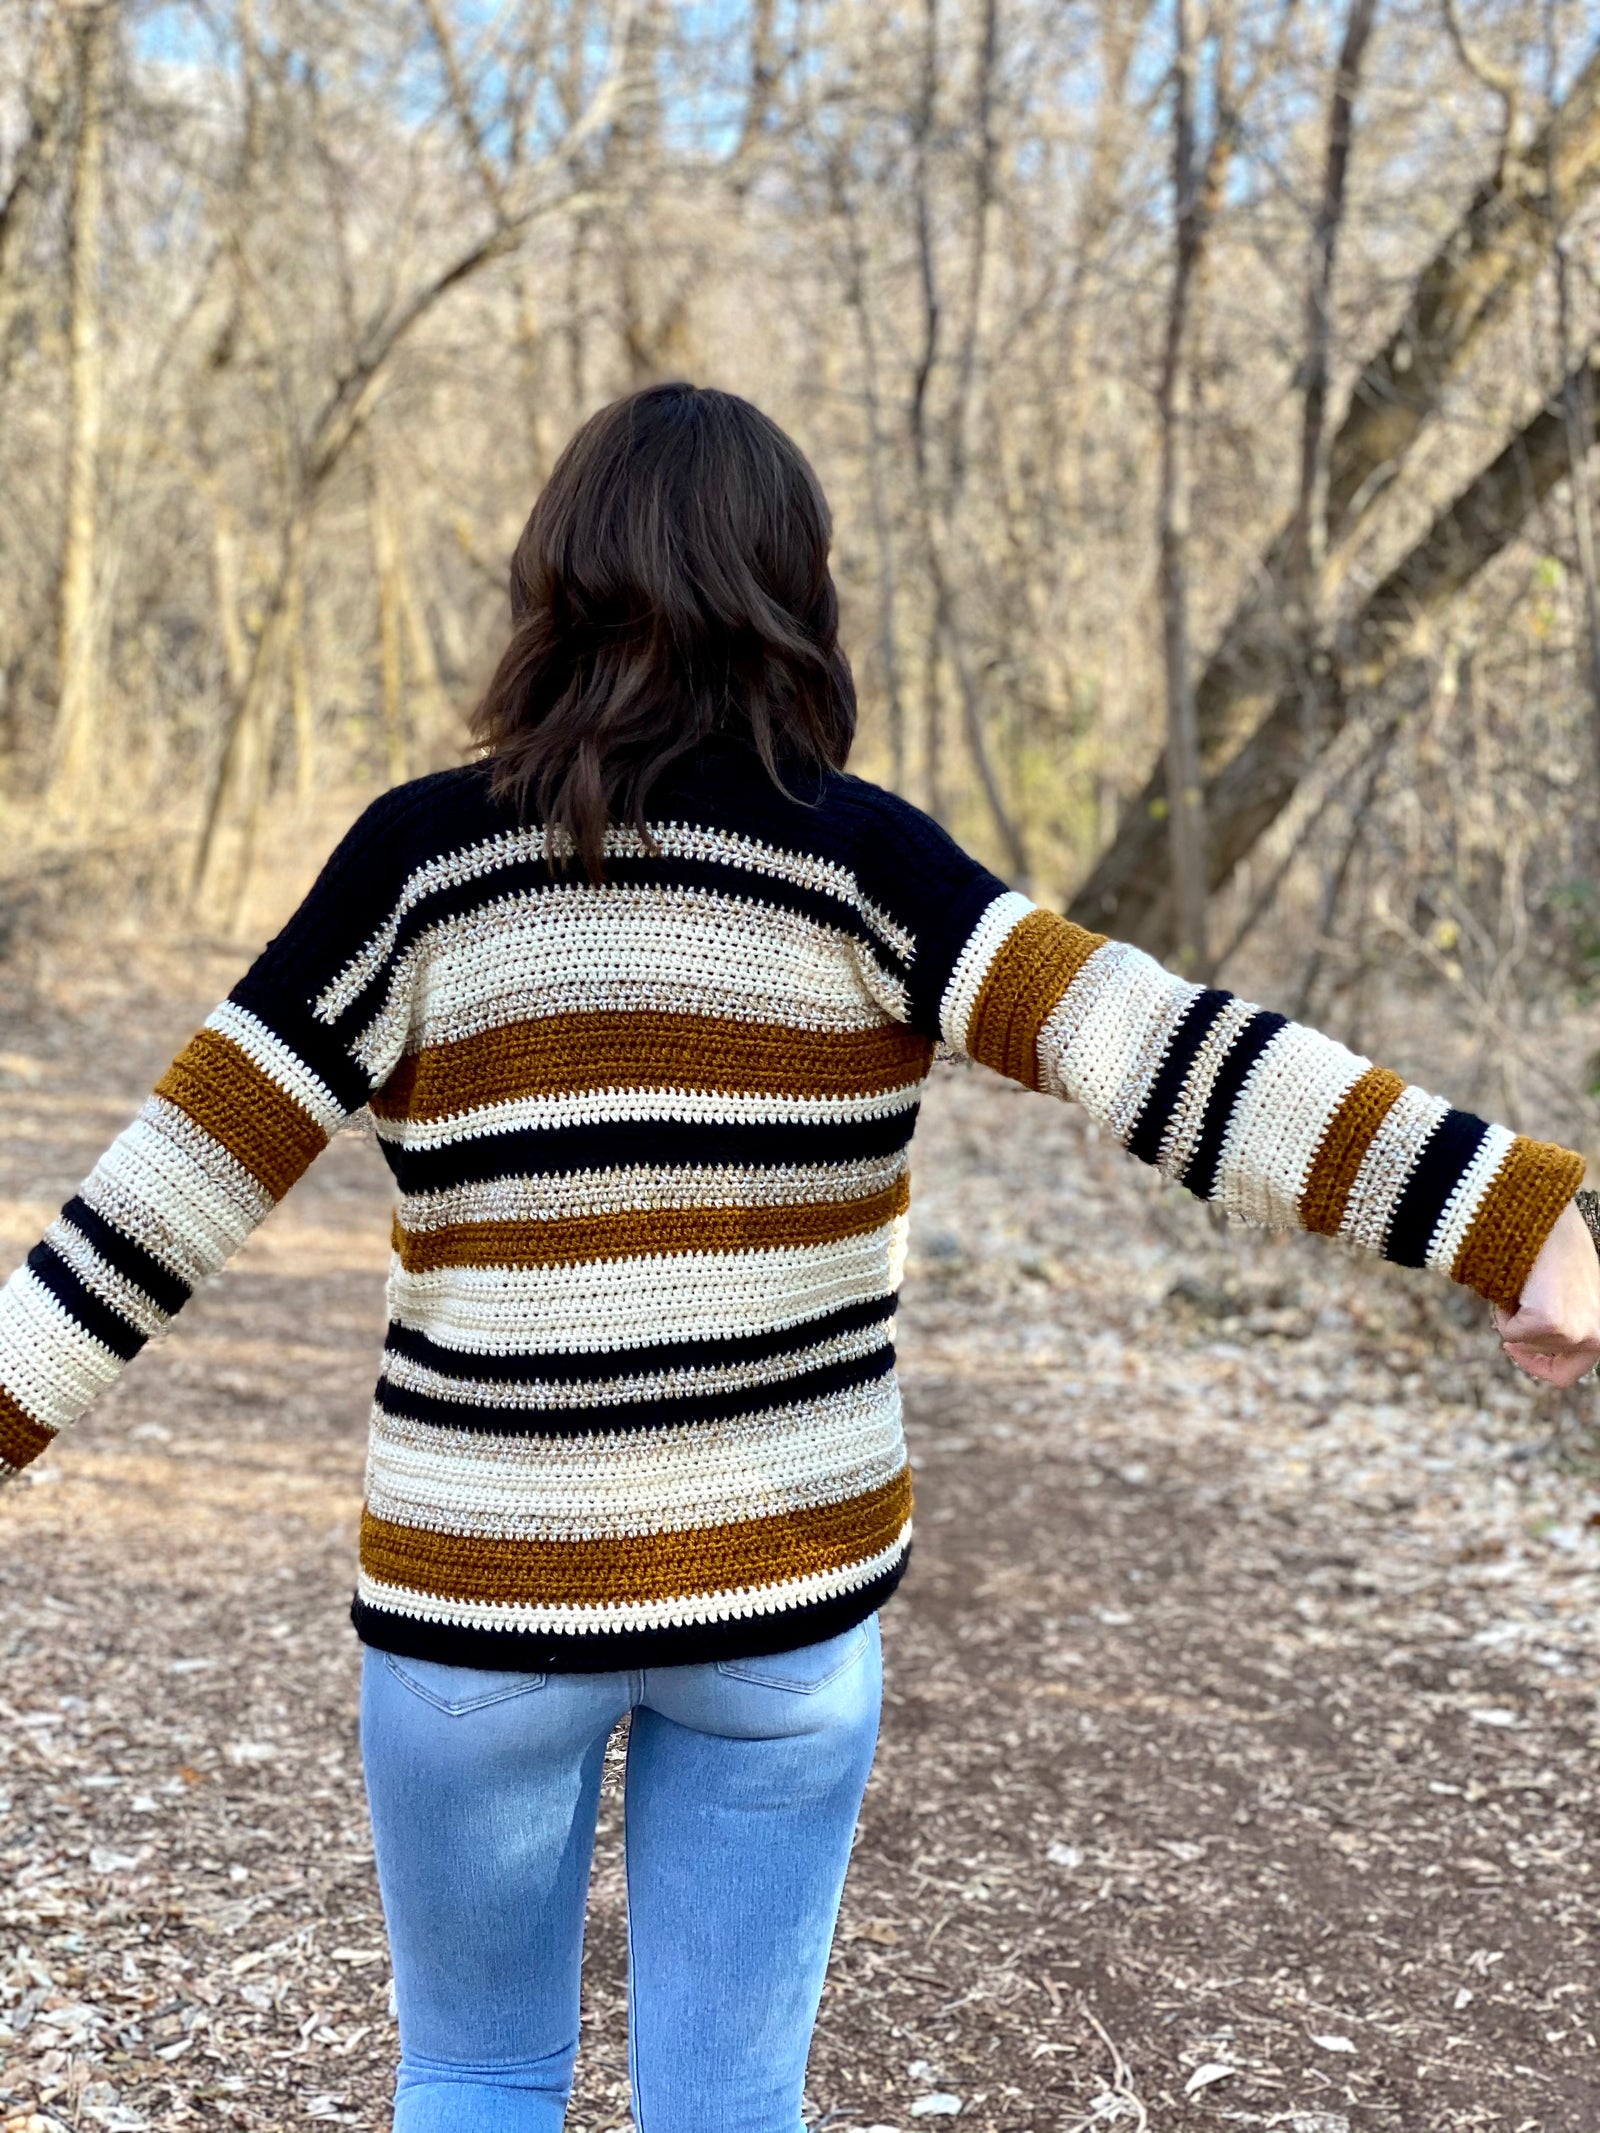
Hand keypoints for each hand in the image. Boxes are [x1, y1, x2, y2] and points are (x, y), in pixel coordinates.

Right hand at [1492, 1199, 1599, 1386]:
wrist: (1543, 1218)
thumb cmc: (1554, 1244)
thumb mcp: (1570, 1287)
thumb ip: (1564, 1315)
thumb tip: (1528, 1339)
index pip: (1570, 1371)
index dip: (1537, 1365)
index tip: (1516, 1347)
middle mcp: (1597, 1334)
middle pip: (1542, 1355)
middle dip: (1522, 1332)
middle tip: (1512, 1307)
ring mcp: (1575, 1331)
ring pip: (1524, 1343)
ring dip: (1514, 1316)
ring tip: (1523, 1283)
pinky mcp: (1550, 1323)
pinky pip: (1510, 1332)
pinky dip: (1502, 1311)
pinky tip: (1514, 1285)